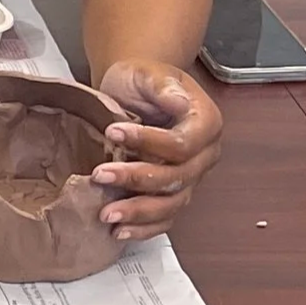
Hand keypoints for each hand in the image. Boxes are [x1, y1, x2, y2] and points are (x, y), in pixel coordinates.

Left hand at [93, 58, 222, 237]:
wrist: (136, 92)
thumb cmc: (142, 80)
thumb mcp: (149, 72)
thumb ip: (163, 86)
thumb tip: (178, 102)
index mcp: (205, 123)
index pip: (182, 143)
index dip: (149, 142)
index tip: (112, 132)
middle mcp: (204, 155)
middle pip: (177, 177)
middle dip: (137, 179)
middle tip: (100, 175)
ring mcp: (191, 178)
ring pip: (172, 204)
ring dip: (139, 212)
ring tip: (107, 214)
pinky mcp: (174, 193)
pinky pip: (165, 218)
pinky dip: (144, 228)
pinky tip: (120, 232)